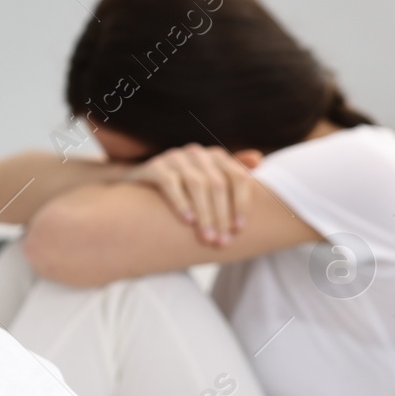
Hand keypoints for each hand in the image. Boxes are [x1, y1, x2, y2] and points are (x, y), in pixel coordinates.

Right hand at [124, 143, 262, 245]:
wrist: (136, 185)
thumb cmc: (179, 188)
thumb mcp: (205, 181)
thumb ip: (230, 173)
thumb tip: (258, 158)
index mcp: (215, 157)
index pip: (238, 177)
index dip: (242, 203)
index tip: (239, 230)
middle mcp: (197, 153)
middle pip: (217, 184)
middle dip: (222, 216)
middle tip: (222, 242)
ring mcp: (175, 158)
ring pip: (197, 185)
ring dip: (204, 214)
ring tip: (206, 238)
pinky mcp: (154, 166)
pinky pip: (170, 183)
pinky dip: (180, 202)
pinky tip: (187, 221)